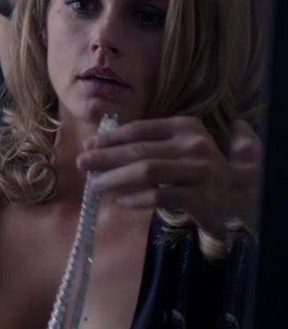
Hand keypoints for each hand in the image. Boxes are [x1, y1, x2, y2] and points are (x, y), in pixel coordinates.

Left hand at [77, 117, 260, 236]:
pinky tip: (121, 202)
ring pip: (146, 172)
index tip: (89, 145)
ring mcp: (198, 170)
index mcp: (186, 126)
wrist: (246, 194)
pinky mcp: (200, 196)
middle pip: (139, 150)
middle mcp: (194, 144)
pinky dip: (137, 199)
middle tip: (82, 164)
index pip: (140, 129)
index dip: (111, 137)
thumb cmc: (205, 168)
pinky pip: (160, 196)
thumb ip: (152, 140)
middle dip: (105, 157)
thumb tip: (102, 140)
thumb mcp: (183, 145)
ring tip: (94, 185)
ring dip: (115, 178)